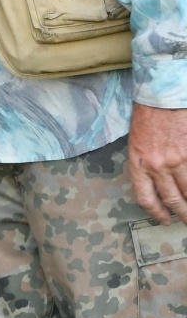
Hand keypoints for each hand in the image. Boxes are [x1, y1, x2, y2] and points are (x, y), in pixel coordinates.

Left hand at [129, 103, 186, 223]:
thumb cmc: (147, 116)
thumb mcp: (136, 142)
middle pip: (172, 199)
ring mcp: (178, 161)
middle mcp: (158, 166)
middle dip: (181, 214)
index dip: (156, 212)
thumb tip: (156, 185)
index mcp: (138, 163)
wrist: (162, 95)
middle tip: (185, 221)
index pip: (146, 198)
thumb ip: (144, 165)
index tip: (164, 219)